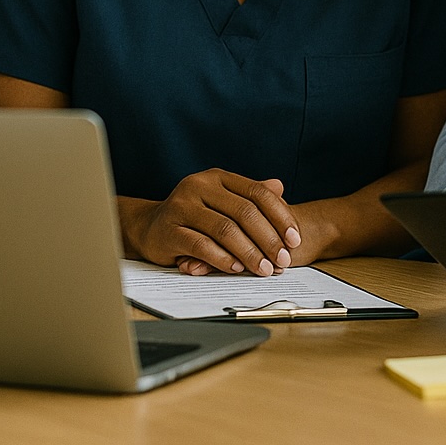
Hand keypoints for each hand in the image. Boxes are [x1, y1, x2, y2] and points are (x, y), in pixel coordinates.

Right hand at [120, 169, 301, 276]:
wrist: (150, 227)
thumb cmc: (194, 215)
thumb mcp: (222, 201)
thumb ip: (249, 195)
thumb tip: (279, 186)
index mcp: (217, 177)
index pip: (256, 192)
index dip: (279, 216)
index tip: (294, 239)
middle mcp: (199, 186)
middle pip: (243, 212)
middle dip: (268, 239)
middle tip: (282, 260)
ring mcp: (182, 207)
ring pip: (224, 230)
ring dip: (249, 253)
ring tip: (264, 269)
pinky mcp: (169, 230)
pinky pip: (201, 246)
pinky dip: (222, 259)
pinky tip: (236, 269)